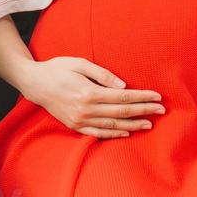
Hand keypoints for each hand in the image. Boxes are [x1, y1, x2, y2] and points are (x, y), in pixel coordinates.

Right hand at [19, 56, 163, 138]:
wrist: (34, 83)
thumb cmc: (58, 68)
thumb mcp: (79, 63)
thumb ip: (102, 74)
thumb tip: (123, 85)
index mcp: (89, 92)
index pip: (123, 96)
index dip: (142, 97)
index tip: (157, 97)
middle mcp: (86, 109)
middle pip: (122, 111)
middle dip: (143, 111)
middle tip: (161, 111)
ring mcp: (80, 120)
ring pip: (112, 124)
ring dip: (133, 125)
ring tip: (149, 124)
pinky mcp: (74, 126)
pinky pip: (98, 133)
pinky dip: (113, 133)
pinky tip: (126, 131)